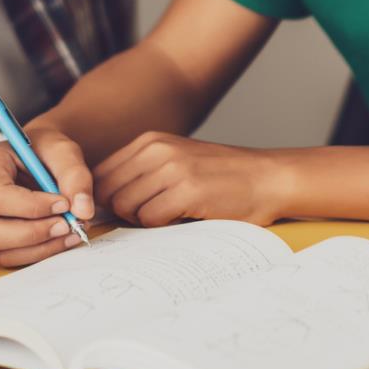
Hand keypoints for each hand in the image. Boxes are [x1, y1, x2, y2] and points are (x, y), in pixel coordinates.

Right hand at [0, 130, 95, 267]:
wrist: (41, 158)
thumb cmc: (45, 150)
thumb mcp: (63, 150)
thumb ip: (75, 176)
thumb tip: (82, 210)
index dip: (33, 207)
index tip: (64, 204)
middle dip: (34, 234)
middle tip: (69, 224)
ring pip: (1, 251)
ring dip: (41, 247)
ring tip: (71, 230)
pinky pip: (10, 256)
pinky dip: (40, 252)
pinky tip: (62, 237)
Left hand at [93, 133, 292, 228]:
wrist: (267, 178)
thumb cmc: (221, 177)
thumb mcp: (176, 161)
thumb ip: (142, 174)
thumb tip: (102, 203)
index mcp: (150, 141)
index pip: (100, 173)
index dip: (104, 199)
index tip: (120, 213)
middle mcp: (157, 150)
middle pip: (107, 192)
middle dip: (120, 212)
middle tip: (145, 220)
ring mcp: (172, 168)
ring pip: (125, 206)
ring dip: (141, 221)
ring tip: (167, 217)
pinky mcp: (188, 190)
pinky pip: (149, 219)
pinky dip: (159, 226)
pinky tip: (181, 219)